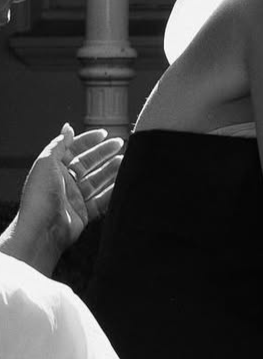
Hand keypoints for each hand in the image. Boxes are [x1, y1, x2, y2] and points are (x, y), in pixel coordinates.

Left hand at [8, 124, 122, 270]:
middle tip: (121, 144)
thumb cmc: (40, 197)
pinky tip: (123, 183)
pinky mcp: (83, 214)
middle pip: (88, 163)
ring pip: (97, 180)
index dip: (89, 140)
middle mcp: (64, 182)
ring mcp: (74, 198)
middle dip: (104, 152)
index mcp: (53, 169)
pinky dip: (113, 191)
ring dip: (111, 170)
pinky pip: (102, 200)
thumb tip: (68, 127)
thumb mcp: (46, 163)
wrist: (42, 231)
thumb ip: (59, 144)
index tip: (105, 133)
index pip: (73, 149)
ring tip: (126, 161)